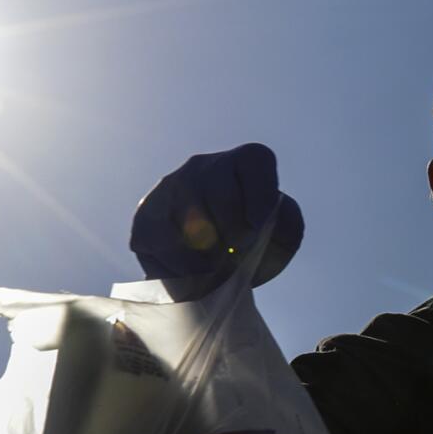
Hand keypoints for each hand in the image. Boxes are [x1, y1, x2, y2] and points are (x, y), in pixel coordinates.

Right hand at [130, 143, 304, 296]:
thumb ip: (287, 225)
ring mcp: (169, 187)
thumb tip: (264, 222)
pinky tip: (193, 272)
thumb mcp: (284, 236)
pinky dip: (180, 267)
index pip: (255, 161)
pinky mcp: (145, 216)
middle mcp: (203, 165)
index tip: (257, 230)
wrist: (221, 269)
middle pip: (219, 192)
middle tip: (236, 254)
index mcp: (245, 160)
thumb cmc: (257, 246)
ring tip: (217, 268)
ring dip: (207, 255)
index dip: (260, 200)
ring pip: (186, 219)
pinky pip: (160, 242)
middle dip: (233, 233)